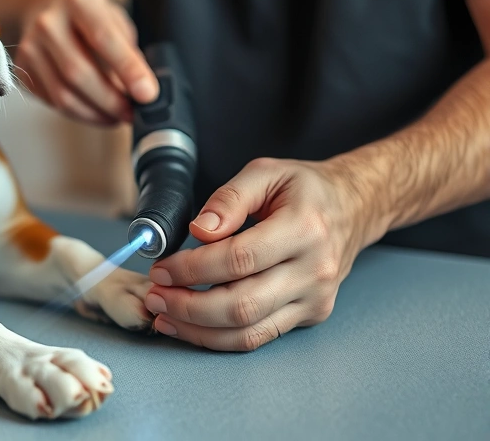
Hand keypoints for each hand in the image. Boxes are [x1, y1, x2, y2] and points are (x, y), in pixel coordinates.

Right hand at [12, 0, 157, 124]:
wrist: (45, 9)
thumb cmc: (88, 18)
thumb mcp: (115, 20)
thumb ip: (128, 52)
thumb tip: (143, 91)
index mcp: (77, 0)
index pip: (103, 38)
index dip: (128, 69)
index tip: (148, 94)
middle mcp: (48, 22)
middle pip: (78, 72)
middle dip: (111, 101)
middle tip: (132, 113)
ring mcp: (30, 47)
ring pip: (63, 95)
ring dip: (95, 114)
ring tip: (116, 116)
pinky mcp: (22, 70)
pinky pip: (53, 103)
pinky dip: (79, 114)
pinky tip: (95, 110)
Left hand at [143, 157, 381, 350]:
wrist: (354, 209)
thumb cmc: (304, 189)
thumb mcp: (266, 173)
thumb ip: (229, 198)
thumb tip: (199, 231)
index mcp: (305, 229)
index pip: (239, 259)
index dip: (193, 269)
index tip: (161, 268)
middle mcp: (315, 270)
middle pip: (241, 304)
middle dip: (188, 305)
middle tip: (155, 296)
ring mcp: (315, 298)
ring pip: (248, 331)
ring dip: (198, 329)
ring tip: (163, 315)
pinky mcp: (310, 315)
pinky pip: (259, 337)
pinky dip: (218, 337)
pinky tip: (190, 326)